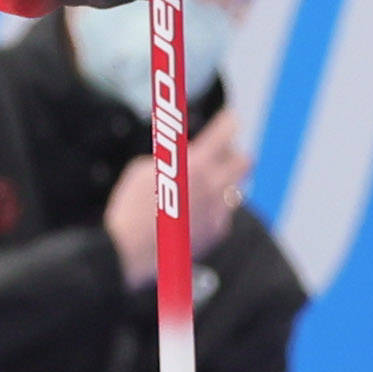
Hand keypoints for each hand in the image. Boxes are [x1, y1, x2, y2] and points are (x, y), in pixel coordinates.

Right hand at [103, 108, 252, 288]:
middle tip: (218, 158)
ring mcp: (217, 211)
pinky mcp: (215, 232)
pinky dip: (213, 211)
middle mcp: (213, 186)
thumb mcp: (142, 170)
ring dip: (223, 185)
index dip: (228, 122)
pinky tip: (193, 215)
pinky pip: (224, 215)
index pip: (225, 132)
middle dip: (232, 157)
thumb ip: (171, 160)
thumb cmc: (129, 209)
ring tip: (202, 190)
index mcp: (195, 164)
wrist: (128, 251)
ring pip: (236, 189)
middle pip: (244, 162)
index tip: (228, 120)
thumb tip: (182, 159)